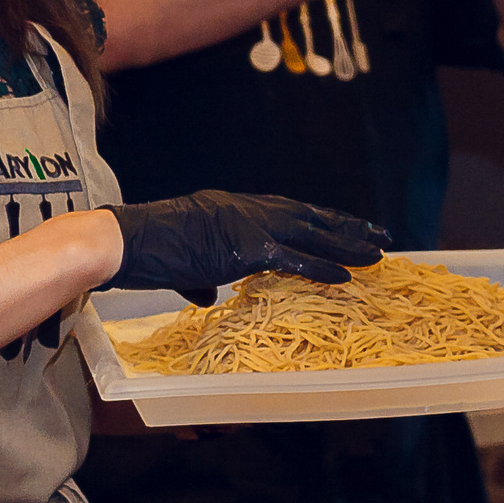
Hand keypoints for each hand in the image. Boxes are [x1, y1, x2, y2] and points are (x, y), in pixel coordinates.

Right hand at [101, 191, 387, 306]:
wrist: (125, 241)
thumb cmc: (142, 248)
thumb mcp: (179, 258)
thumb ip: (201, 274)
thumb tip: (207, 295)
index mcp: (230, 207)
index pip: (283, 210)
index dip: (316, 219)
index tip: (341, 224)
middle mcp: (245, 209)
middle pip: (307, 215)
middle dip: (345, 225)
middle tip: (377, 233)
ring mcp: (248, 226)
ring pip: (311, 234)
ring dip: (347, 244)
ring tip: (378, 254)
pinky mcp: (246, 249)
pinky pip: (296, 260)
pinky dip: (324, 268)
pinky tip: (347, 276)